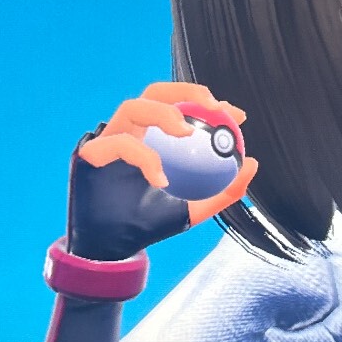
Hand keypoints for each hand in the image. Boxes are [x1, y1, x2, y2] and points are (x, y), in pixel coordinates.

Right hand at [79, 81, 257, 227]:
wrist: (115, 249)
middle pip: (155, 93)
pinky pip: (118, 144)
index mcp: (152, 138)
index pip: (179, 107)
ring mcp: (108, 140)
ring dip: (162, 113)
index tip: (236, 115)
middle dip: (184, 91)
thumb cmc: (150, 223)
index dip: (207, 102)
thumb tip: (253, 164)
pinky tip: (161, 178)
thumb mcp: (195, 208)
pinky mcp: (89, 155)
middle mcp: (130, 132)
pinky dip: (143, 157)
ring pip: (132, 106)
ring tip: (185, 131)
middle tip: (212, 107)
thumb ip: (225, 190)